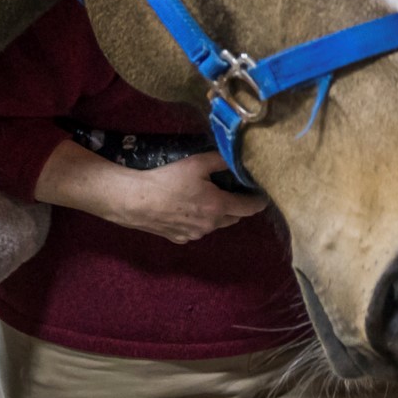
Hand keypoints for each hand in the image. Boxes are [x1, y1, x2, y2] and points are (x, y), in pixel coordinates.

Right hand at [106, 152, 268, 243]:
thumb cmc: (167, 180)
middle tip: (233, 191)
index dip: (259, 201)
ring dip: (218, 214)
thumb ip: (221, 160)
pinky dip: (200, 221)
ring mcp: (195, 235)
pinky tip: (188, 209)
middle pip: (235, 217)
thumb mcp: (197, 163)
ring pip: (216, 225)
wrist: (134, 201)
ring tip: (208, 198)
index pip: (250, 208)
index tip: (263, 194)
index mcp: (219, 207)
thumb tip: (237, 157)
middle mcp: (211, 225)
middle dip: (238, 206)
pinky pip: (197, 230)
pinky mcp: (180, 239)